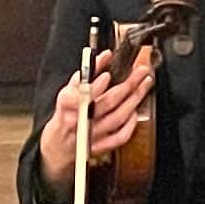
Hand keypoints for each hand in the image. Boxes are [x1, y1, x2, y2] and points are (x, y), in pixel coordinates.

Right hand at [34, 48, 154, 195]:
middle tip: (140, 72)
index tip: (108, 76)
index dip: (96, 86)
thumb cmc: (66, 113)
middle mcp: (80, 121)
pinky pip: (119, 137)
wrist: (59, 144)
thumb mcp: (69, 90)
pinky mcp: (100, 147)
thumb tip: (104, 56)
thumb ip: (86, 72)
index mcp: (68, 104)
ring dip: (134, 100)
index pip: (83, 95)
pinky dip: (130, 124)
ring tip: (145, 84)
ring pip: (116, 118)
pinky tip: (136, 110)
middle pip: (106, 104)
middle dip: (127, 86)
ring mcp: (91, 135)